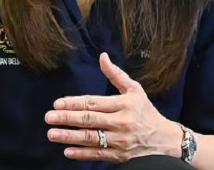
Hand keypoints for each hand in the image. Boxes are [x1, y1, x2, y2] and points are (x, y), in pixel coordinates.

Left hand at [45, 53, 183, 162]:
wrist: (165, 140)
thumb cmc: (146, 112)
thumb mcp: (135, 90)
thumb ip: (116, 74)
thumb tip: (102, 57)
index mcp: (124, 104)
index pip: (94, 102)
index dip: (75, 103)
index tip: (57, 103)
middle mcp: (121, 122)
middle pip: (90, 120)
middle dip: (67, 118)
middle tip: (49, 117)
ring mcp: (120, 141)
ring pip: (91, 138)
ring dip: (70, 136)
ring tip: (52, 133)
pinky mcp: (119, 156)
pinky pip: (98, 155)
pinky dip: (82, 154)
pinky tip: (67, 151)